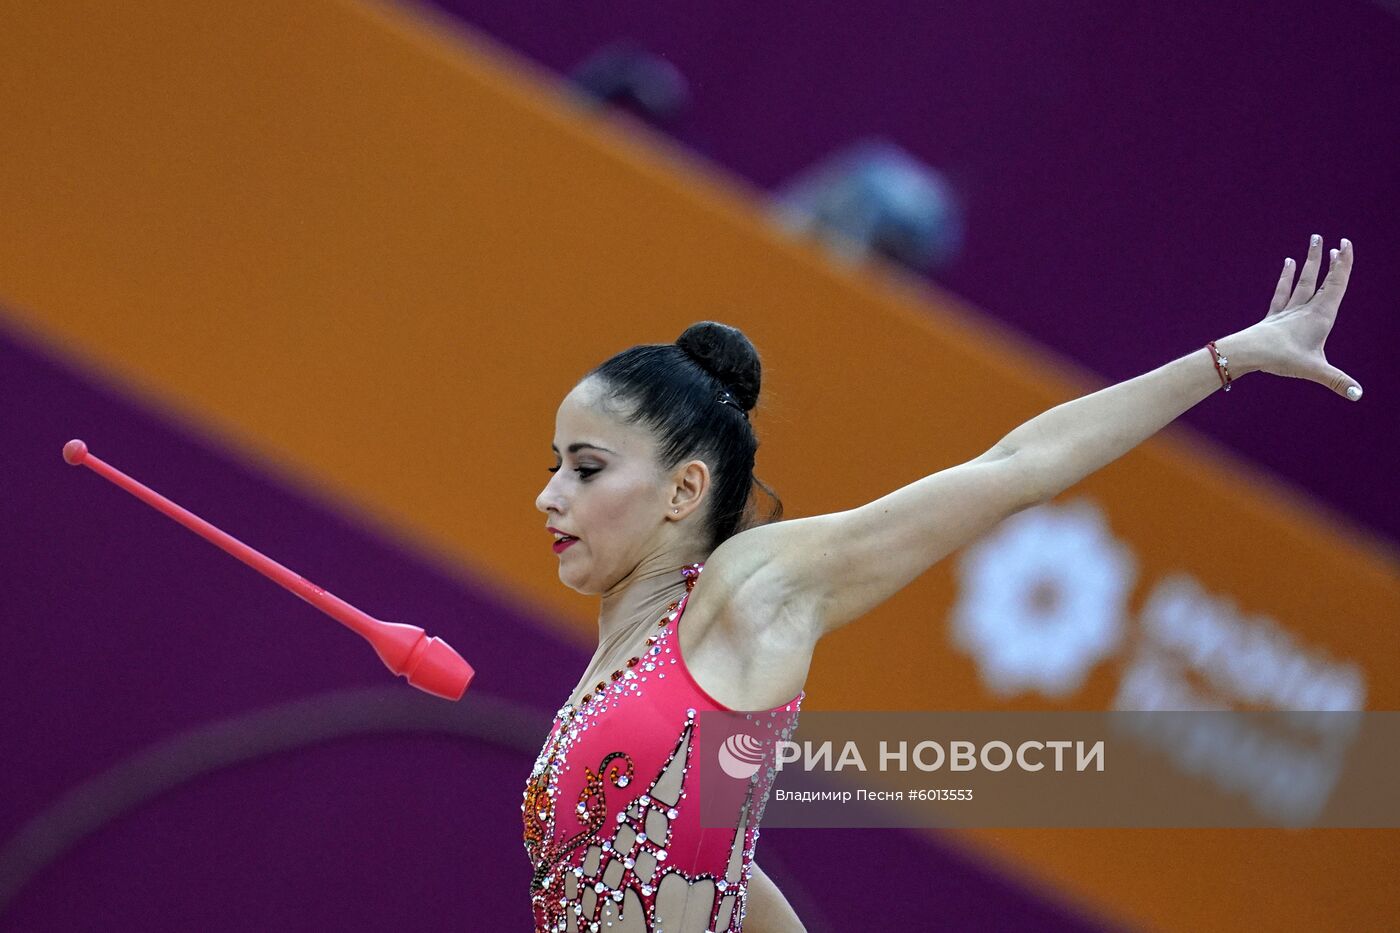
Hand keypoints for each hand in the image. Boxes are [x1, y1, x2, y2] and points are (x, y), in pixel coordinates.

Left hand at [1245, 234, 1360, 399]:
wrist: (1247, 352)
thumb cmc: (1281, 358)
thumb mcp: (1314, 370)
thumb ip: (1337, 381)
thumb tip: (1358, 395)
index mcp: (1320, 316)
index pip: (1336, 284)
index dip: (1344, 265)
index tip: (1346, 245)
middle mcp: (1305, 309)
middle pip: (1322, 280)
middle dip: (1332, 261)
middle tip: (1337, 241)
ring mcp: (1288, 311)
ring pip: (1303, 281)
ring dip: (1311, 262)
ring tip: (1314, 241)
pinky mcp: (1274, 317)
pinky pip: (1282, 292)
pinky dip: (1286, 277)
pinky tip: (1288, 263)